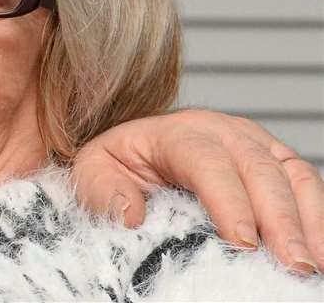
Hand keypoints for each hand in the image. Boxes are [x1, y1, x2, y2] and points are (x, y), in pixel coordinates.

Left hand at [72, 109, 321, 275]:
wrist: (140, 150)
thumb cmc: (121, 165)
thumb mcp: (94, 172)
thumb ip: (103, 190)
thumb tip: (129, 215)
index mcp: (178, 132)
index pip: (207, 162)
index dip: (228, 200)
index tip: (242, 242)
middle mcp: (225, 132)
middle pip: (259, 170)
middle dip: (279, 219)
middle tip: (292, 264)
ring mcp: (258, 145)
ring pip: (293, 175)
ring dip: (308, 220)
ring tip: (312, 264)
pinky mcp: (280, 163)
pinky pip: (309, 186)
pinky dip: (319, 218)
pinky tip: (321, 251)